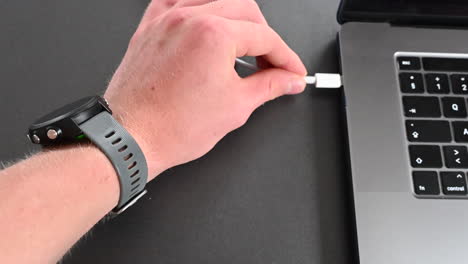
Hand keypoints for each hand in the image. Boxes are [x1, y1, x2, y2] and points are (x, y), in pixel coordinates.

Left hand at [105, 0, 306, 179]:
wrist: (131, 138)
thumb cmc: (171, 127)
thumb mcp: (235, 106)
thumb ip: (270, 86)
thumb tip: (288, 79)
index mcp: (213, 35)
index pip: (266, 37)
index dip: (286, 57)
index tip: (292, 71)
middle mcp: (189, 19)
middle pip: (246, 10)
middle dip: (266, 37)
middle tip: (272, 64)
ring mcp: (167, 20)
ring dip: (238, 18)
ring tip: (244, 44)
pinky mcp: (151, 28)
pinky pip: (177, 0)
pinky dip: (198, 7)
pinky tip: (206, 21)